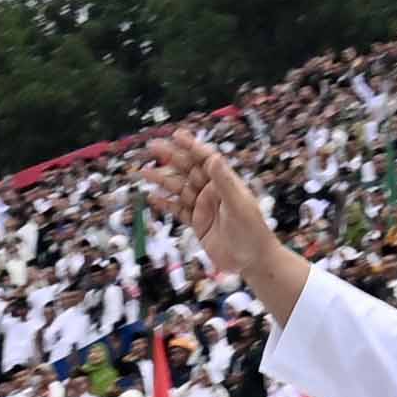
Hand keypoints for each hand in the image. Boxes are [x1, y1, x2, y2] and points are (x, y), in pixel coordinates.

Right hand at [138, 134, 310, 317]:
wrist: (252, 261)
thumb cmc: (251, 231)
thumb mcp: (238, 205)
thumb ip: (224, 181)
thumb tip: (214, 157)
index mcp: (225, 182)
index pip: (206, 159)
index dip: (191, 146)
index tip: (176, 135)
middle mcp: (212, 191)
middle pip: (188, 170)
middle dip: (170, 158)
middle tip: (151, 147)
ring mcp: (203, 207)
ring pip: (179, 189)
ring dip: (162, 180)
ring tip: (144, 172)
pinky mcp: (197, 223)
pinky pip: (178, 210)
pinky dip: (165, 204)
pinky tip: (152, 197)